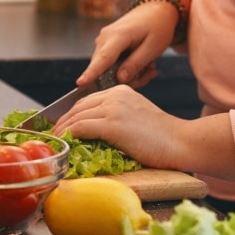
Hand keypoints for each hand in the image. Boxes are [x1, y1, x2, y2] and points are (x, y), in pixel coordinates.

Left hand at [51, 85, 181, 169]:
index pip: (87, 100)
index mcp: (121, 90)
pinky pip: (80, 128)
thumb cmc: (162, 137)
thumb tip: (92, 130)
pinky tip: (64, 144)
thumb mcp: (136, 117)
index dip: (70, 114)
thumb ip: (116, 116)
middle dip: (62, 122)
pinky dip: (68, 137)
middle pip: (78, 107)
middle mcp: (115, 94)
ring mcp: (113, 108)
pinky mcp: (112, 124)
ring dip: (62, 131)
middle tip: (52, 135)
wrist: (181, 142)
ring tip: (55, 142)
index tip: (61, 126)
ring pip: (76, 117)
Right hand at [77, 0, 180, 88]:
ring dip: (129, 74)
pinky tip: (143, 63)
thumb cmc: (157, 28)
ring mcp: (102, 42)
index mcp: (118, 35)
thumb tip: (119, 79)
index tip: (80, 83)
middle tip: (151, 71)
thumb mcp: (153, 48)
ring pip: (108, 70)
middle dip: (127, 79)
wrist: (154, 12)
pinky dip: (126, 69)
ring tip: (149, 65)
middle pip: (105, 70)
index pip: (103, 58)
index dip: (92, 72)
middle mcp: (104, 38)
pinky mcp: (104, 46)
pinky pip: (110, 66)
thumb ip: (135, 64)